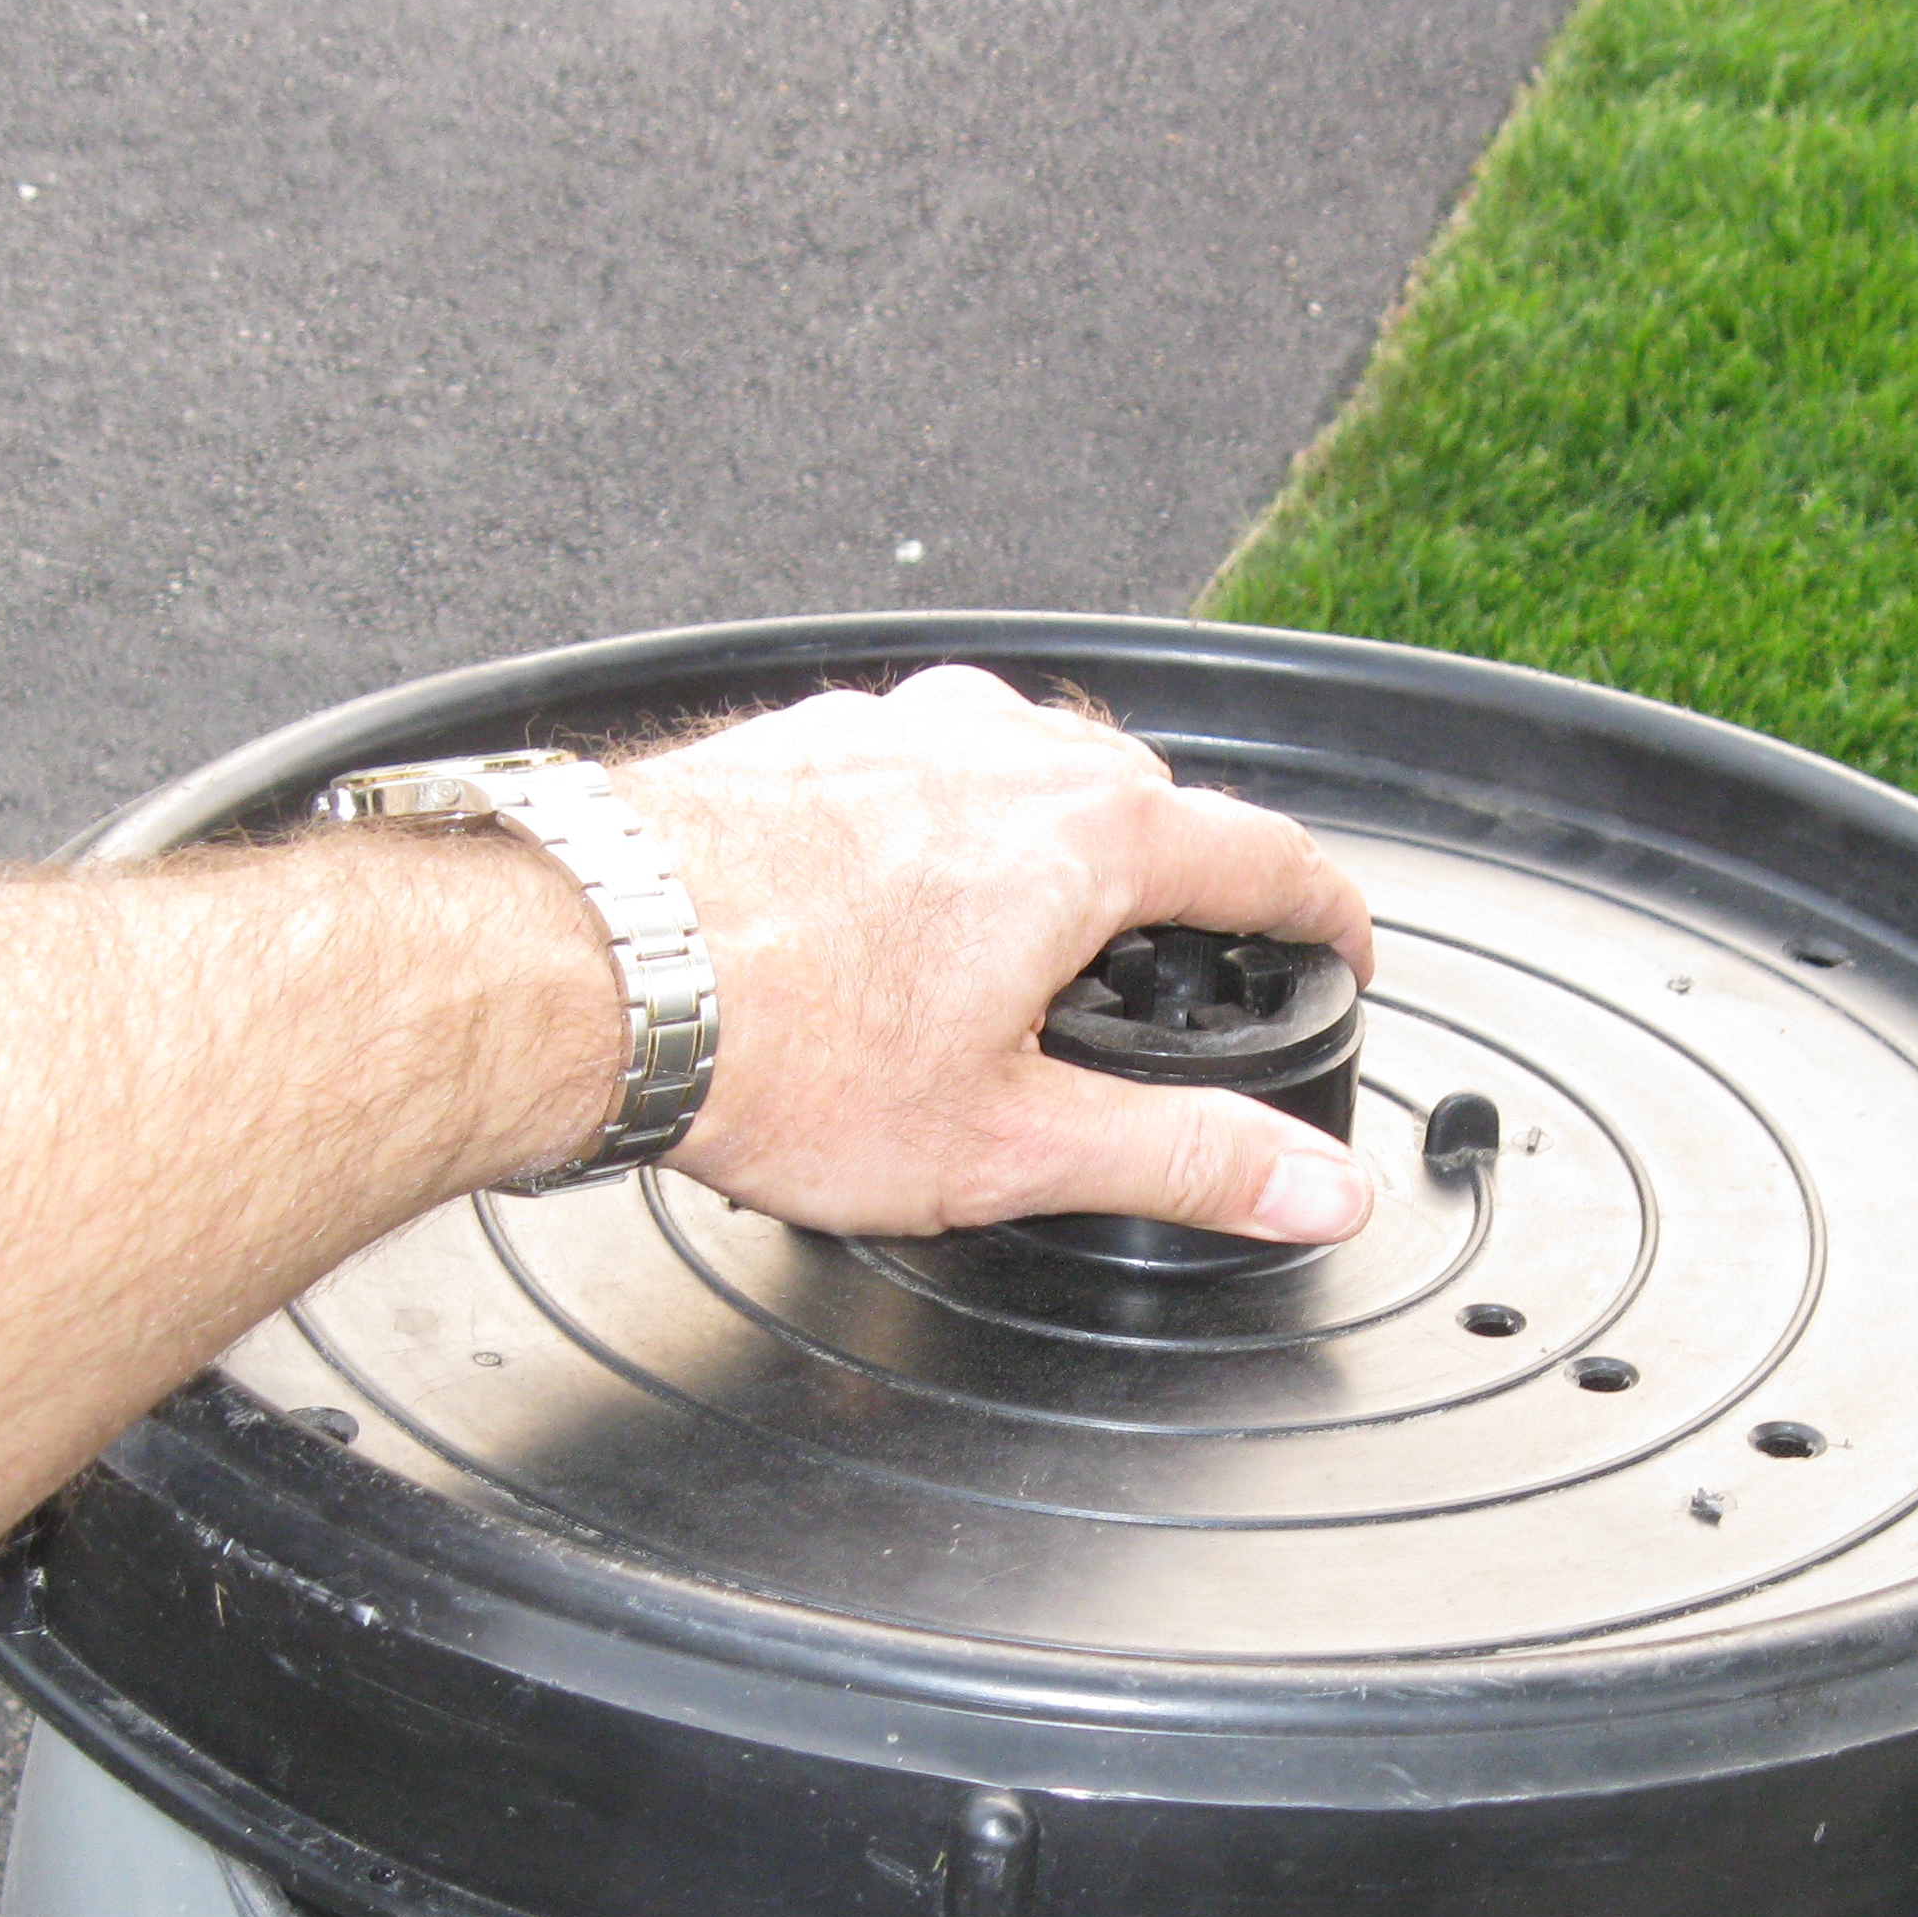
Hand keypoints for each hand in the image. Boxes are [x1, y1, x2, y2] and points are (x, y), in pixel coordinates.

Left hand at [615, 664, 1377, 1242]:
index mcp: (1086, 837)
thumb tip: (1315, 1187)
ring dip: (1054, 836)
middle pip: (1146, 795)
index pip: (1265, 855)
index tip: (1342, 951)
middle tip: (1178, 969)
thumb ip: (1182, 1157)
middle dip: (1181, 876)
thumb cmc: (774, 1047)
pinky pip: (913, 765)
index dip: (1326, 916)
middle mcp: (999, 750)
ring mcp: (892, 729)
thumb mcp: (1011, 1144)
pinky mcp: (798, 739)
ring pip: (1021, 764)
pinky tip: (894, 906)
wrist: (576, 968)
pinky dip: (939, 826)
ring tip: (1032, 938)